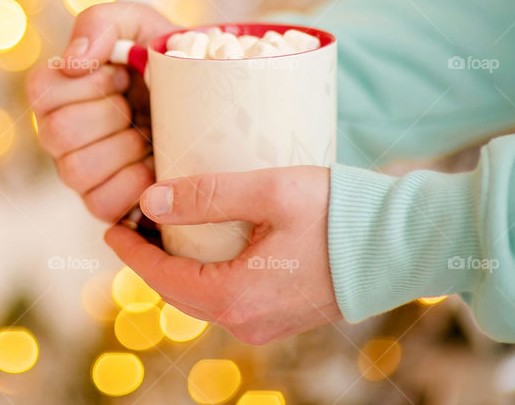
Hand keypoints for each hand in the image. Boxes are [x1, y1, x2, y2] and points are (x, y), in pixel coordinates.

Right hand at [27, 3, 175, 221]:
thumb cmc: (168, 62)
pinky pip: (101, 204)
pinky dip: (135, 183)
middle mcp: (57, 134)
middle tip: (137, 105)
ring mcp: (78, 173)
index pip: (41, 92)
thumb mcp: (141, 25)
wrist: (210, 101)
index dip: (88, 84)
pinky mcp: (103, 203)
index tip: (122, 75)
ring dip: (124, 148)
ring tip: (148, 134)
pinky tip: (153, 162)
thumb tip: (73, 61)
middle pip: (58, 133)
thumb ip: (100, 22)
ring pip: (76, 171)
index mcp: (57, 92)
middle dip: (111, 114)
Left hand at [104, 166, 341, 344]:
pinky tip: (204, 247)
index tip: (110, 226)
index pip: (160, 276)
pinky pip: (227, 299)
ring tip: (162, 231)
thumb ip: (206, 196)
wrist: (404, 244)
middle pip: (176, 291)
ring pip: (201, 297)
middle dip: (149, 260)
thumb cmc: (340, 213)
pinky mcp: (283, 315)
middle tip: (131, 224)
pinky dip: (204, 274)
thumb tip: (149, 202)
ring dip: (176, 267)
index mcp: (234, 295)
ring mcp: (266, 323)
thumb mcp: (268, 191)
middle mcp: (245, 320)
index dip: (130, 251)